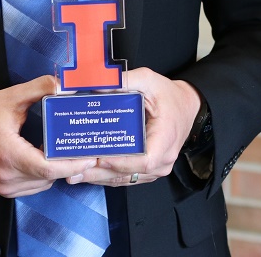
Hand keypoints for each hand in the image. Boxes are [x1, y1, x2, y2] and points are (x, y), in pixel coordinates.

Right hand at [0, 75, 94, 197]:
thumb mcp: (11, 97)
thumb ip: (39, 88)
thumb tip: (64, 84)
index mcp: (8, 153)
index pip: (46, 169)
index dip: (71, 164)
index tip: (90, 155)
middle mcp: (5, 174)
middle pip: (48, 178)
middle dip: (69, 165)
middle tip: (86, 149)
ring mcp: (3, 185)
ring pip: (42, 184)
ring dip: (56, 171)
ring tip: (67, 151)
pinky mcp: (2, 189)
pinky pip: (32, 187)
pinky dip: (43, 175)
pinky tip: (47, 157)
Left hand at [68, 68, 201, 187]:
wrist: (186, 106)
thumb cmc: (169, 96)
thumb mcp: (150, 81)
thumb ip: (125, 81)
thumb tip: (97, 86)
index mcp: (166, 140)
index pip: (144, 161)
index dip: (121, 163)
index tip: (100, 158)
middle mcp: (163, 161)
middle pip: (128, 174)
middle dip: (99, 173)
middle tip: (74, 169)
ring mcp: (157, 169)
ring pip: (125, 179)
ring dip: (100, 177)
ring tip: (74, 173)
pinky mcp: (149, 171)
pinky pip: (127, 178)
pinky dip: (108, 175)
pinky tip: (88, 172)